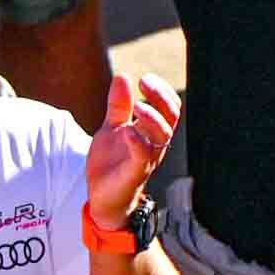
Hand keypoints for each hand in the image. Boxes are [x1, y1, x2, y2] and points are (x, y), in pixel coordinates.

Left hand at [85, 72, 181, 229]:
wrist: (102, 198)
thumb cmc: (112, 163)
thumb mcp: (112, 128)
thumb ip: (118, 105)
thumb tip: (123, 76)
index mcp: (151, 132)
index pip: (170, 108)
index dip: (162, 91)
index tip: (145, 79)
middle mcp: (155, 145)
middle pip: (172, 118)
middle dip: (161, 97)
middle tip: (145, 83)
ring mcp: (147, 159)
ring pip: (163, 136)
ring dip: (152, 118)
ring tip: (137, 107)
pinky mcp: (134, 173)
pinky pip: (143, 156)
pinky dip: (137, 141)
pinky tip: (126, 130)